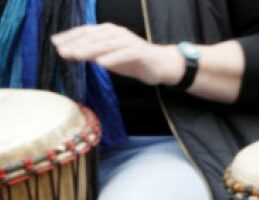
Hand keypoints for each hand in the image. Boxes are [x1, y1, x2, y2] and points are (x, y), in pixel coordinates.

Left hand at [52, 23, 183, 85]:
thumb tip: (65, 51)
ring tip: (76, 55)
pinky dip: (113, 57)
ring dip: (90, 49)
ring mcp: (128, 41)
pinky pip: (124, 54)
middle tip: (61, 50)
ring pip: (106, 44)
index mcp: (107, 32)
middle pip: (93, 37)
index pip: (85, 31)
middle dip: (77, 43)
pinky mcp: (139, 52)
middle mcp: (116, 33)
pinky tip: (102, 63)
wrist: (160, 64)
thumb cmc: (131, 59)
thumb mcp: (106, 56)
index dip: (70, 36)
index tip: (55, 42)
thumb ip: (88, 53)